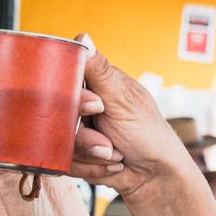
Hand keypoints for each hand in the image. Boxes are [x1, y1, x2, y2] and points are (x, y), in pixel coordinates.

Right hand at [68, 43, 199, 197]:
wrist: (155, 178)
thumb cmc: (149, 136)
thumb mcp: (123, 101)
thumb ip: (99, 72)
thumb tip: (83, 37)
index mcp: (99, 84)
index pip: (66, 80)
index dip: (75, 99)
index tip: (94, 108)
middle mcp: (87, 106)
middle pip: (60, 116)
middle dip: (85, 136)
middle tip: (108, 140)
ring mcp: (80, 131)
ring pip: (62, 142)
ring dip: (91, 154)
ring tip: (114, 154)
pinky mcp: (76, 155)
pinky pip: (65, 162)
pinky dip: (89, 168)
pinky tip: (109, 165)